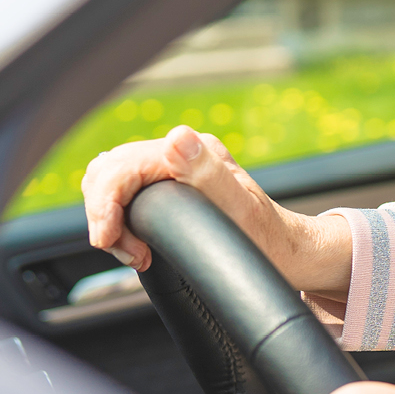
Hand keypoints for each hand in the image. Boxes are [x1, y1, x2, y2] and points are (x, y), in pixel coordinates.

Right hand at [81, 125, 350, 295]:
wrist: (289, 253)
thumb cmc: (271, 238)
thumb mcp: (242, 210)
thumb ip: (209, 174)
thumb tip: (178, 139)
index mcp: (195, 152)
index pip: (122, 167)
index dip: (105, 205)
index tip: (110, 242)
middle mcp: (183, 153)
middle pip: (109, 171)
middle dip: (105, 214)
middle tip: (132, 254)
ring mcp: (174, 168)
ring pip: (110, 181)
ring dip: (109, 218)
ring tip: (136, 252)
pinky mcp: (169, 186)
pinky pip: (123, 193)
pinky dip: (118, 219)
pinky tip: (138, 244)